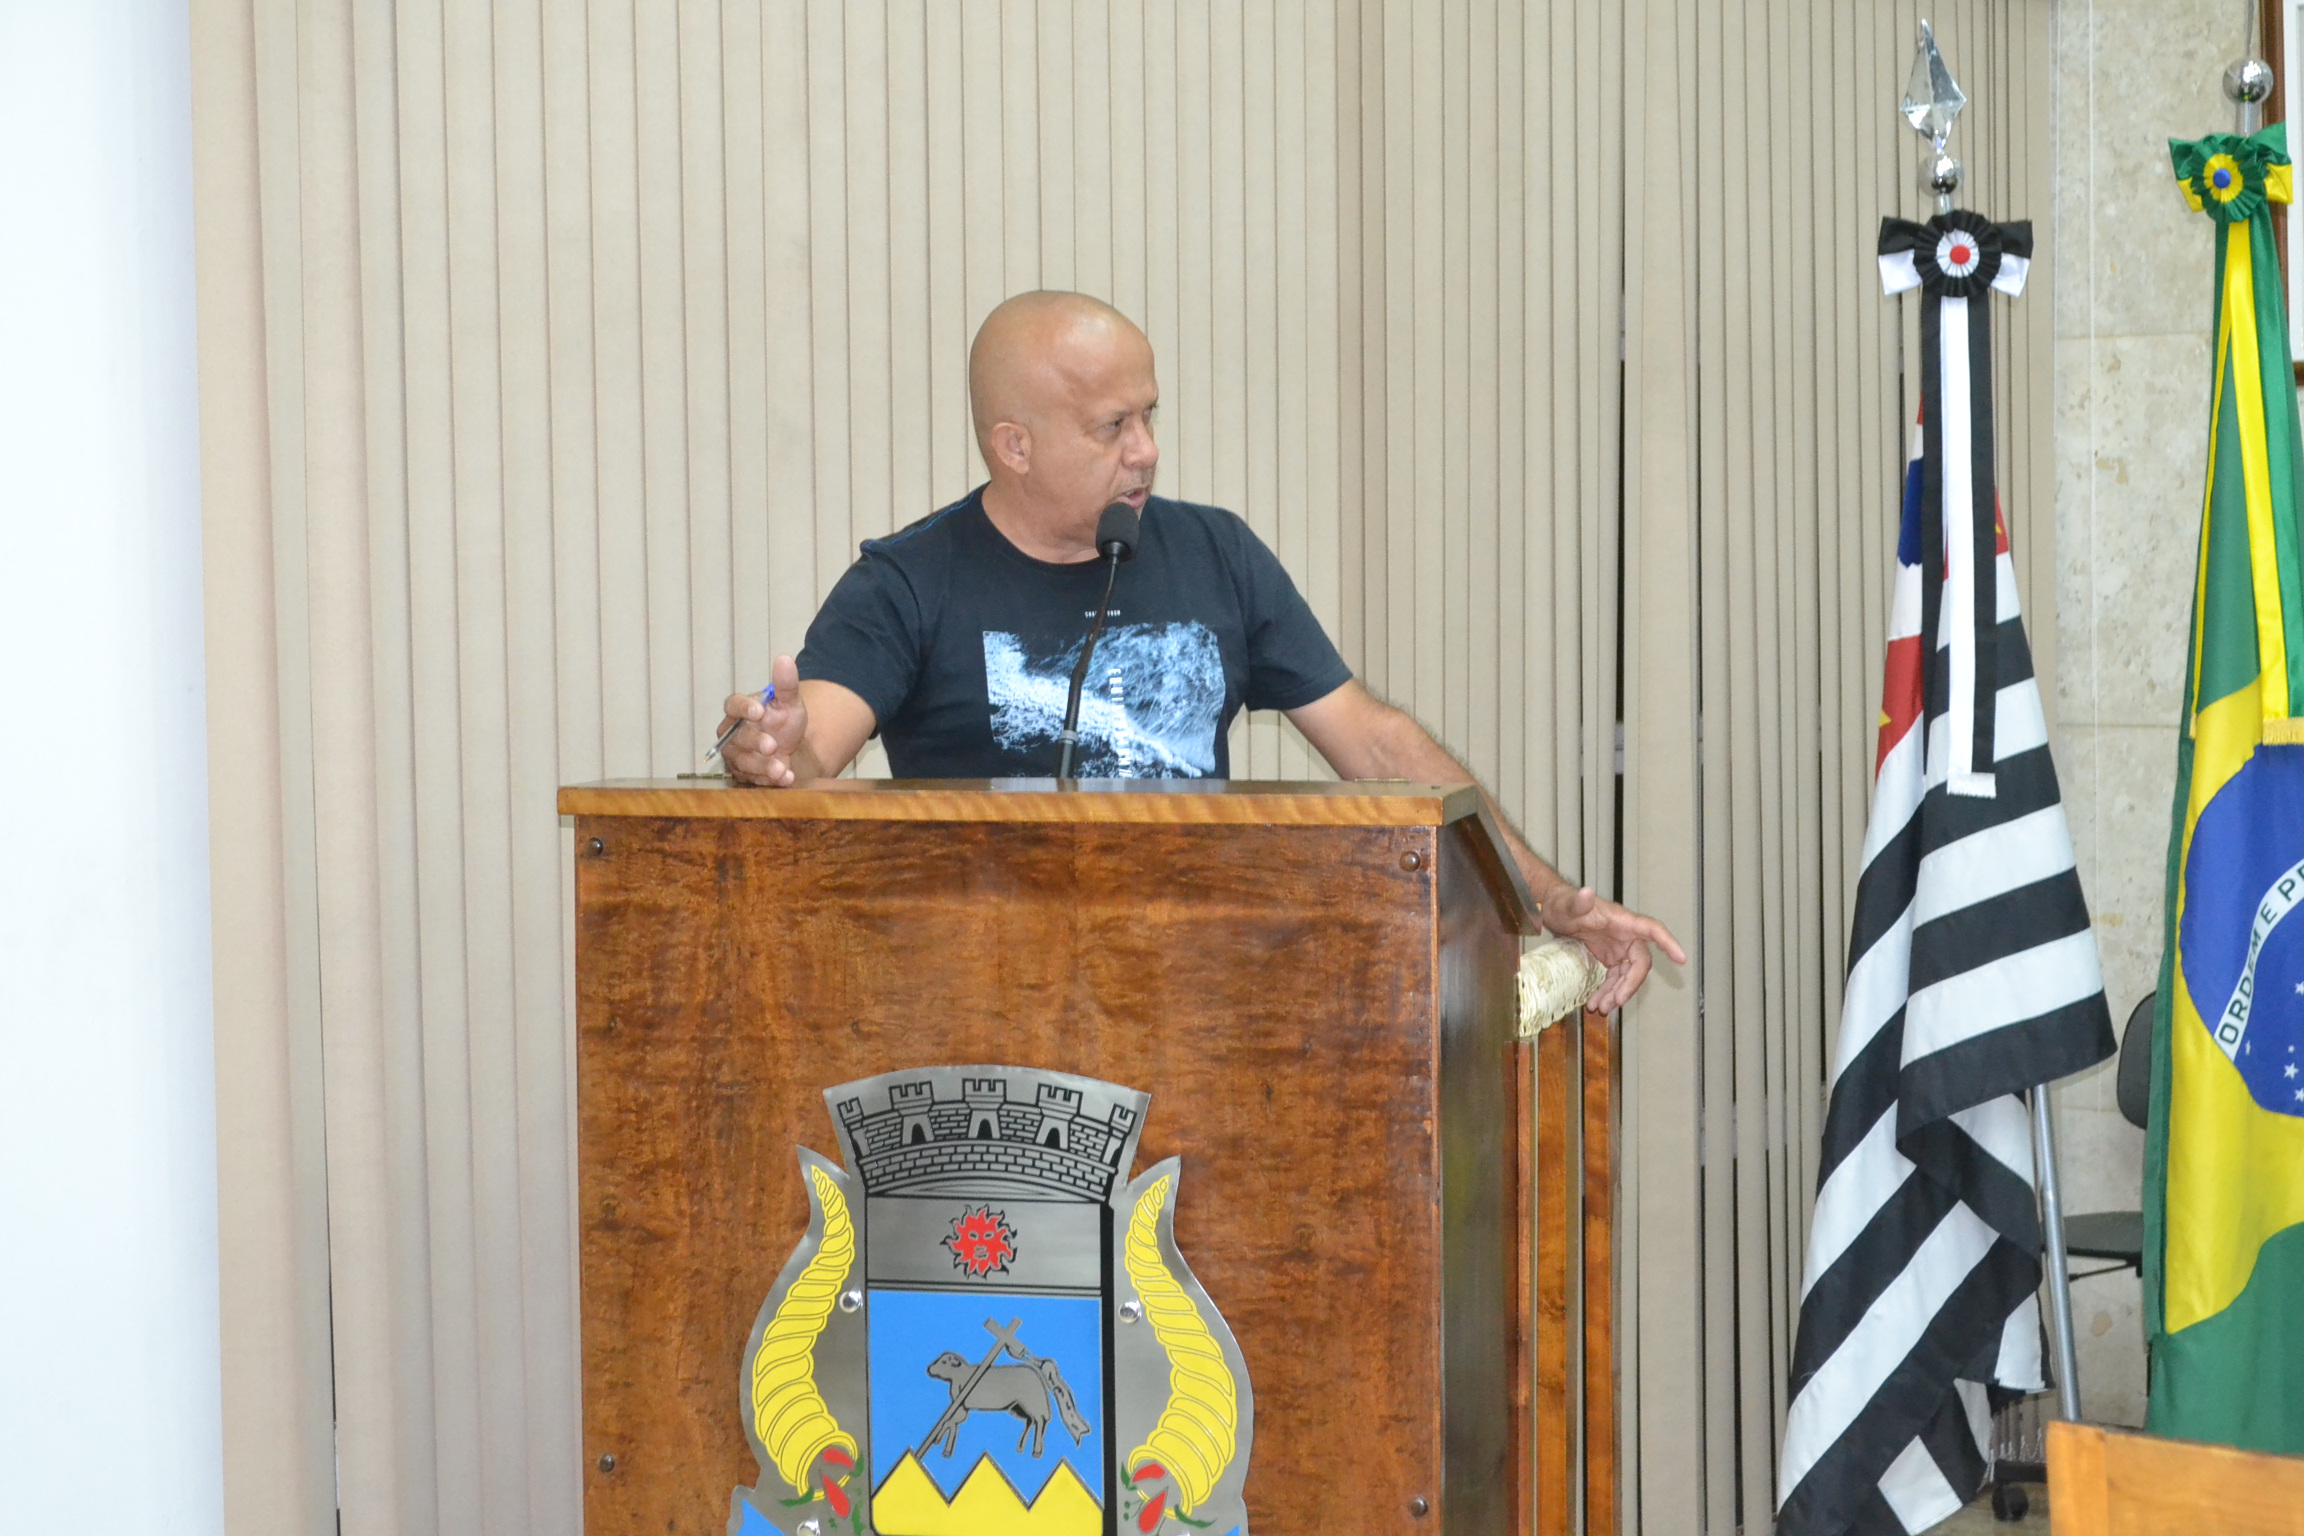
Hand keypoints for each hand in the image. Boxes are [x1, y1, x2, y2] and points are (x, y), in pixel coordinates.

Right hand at [721, 655, 807, 785]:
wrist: (791, 747)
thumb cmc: (783, 720)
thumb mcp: (789, 703)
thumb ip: (786, 685)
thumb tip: (785, 659)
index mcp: (740, 710)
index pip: (733, 705)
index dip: (744, 708)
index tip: (759, 711)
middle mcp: (732, 733)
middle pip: (737, 737)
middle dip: (755, 742)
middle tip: (772, 745)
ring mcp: (737, 755)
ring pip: (744, 762)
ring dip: (763, 766)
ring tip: (782, 768)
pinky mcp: (745, 774)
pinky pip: (754, 779)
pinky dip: (771, 780)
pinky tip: (787, 778)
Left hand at [1536, 885, 1686, 1014]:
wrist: (1552, 911)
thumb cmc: (1563, 904)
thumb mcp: (1568, 905)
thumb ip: (1578, 902)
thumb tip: (1586, 892)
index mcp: (1622, 921)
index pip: (1652, 930)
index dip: (1668, 943)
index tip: (1681, 959)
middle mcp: (1625, 935)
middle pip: (1639, 963)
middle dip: (1630, 984)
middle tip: (1616, 1001)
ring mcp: (1617, 948)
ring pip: (1627, 975)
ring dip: (1617, 993)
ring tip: (1601, 1008)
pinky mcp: (1608, 957)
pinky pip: (1614, 978)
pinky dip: (1608, 991)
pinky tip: (1598, 1002)